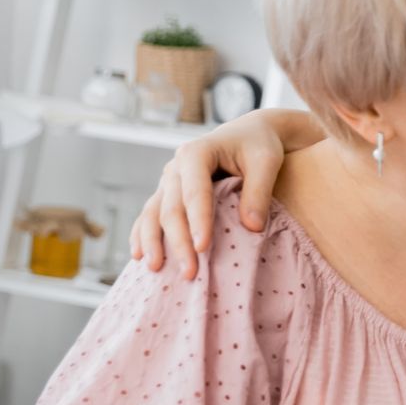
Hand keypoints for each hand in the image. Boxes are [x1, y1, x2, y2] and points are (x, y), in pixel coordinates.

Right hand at [130, 108, 321, 278]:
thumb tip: (252, 228)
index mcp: (197, 153)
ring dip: (153, 241)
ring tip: (156, 268)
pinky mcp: (168, 191)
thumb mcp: (266, 162)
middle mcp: (176, 166)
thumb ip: (259, 193)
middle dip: (178, 241)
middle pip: (171, 208)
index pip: (196, 192)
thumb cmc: (260, 145)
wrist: (249, 132)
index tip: (203, 247)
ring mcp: (169, 179)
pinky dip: (143, 233)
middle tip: (188, 272)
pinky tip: (139, 255)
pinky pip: (150, 213)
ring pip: (154, 212)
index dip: (198, 220)